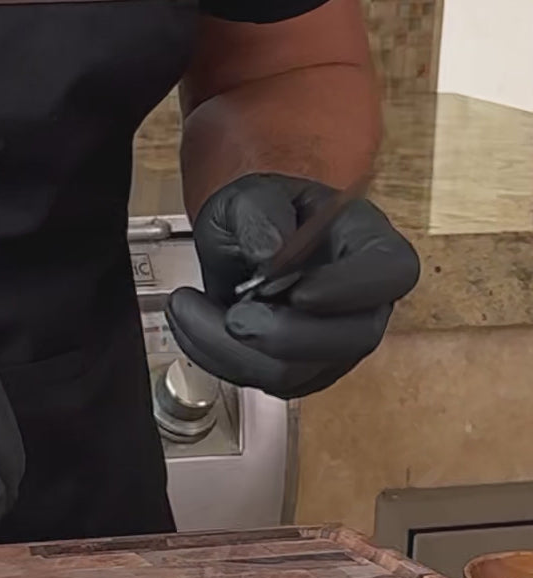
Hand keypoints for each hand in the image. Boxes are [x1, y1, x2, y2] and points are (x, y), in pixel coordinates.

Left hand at [166, 173, 419, 398]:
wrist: (238, 243)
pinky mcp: (298, 369)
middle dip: (281, 335)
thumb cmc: (258, 215)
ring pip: (296, 372)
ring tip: (189, 309)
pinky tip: (195, 326)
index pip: (389, 273)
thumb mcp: (250, 195)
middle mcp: (361, 300)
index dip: (349, 290)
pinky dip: (216, 358)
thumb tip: (269, 254)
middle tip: (234, 315)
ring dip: (230, 349)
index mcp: (367, 243)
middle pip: (351, 339)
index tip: (300, 292)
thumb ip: (258, 213)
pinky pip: (261, 382)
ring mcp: (334, 342)